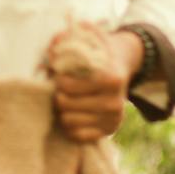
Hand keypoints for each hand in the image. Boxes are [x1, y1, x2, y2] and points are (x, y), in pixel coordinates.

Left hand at [50, 25, 141, 143]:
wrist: (122, 68)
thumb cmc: (98, 53)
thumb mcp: (87, 37)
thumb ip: (67, 38)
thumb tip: (52, 49)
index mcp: (111, 79)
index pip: (67, 86)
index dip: (58, 80)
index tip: (60, 75)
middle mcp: (115, 102)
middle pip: (65, 104)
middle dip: (59, 95)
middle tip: (62, 90)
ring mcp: (113, 119)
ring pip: (68, 121)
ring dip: (63, 111)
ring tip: (68, 101)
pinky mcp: (110, 131)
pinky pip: (77, 135)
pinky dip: (71, 126)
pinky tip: (74, 114)